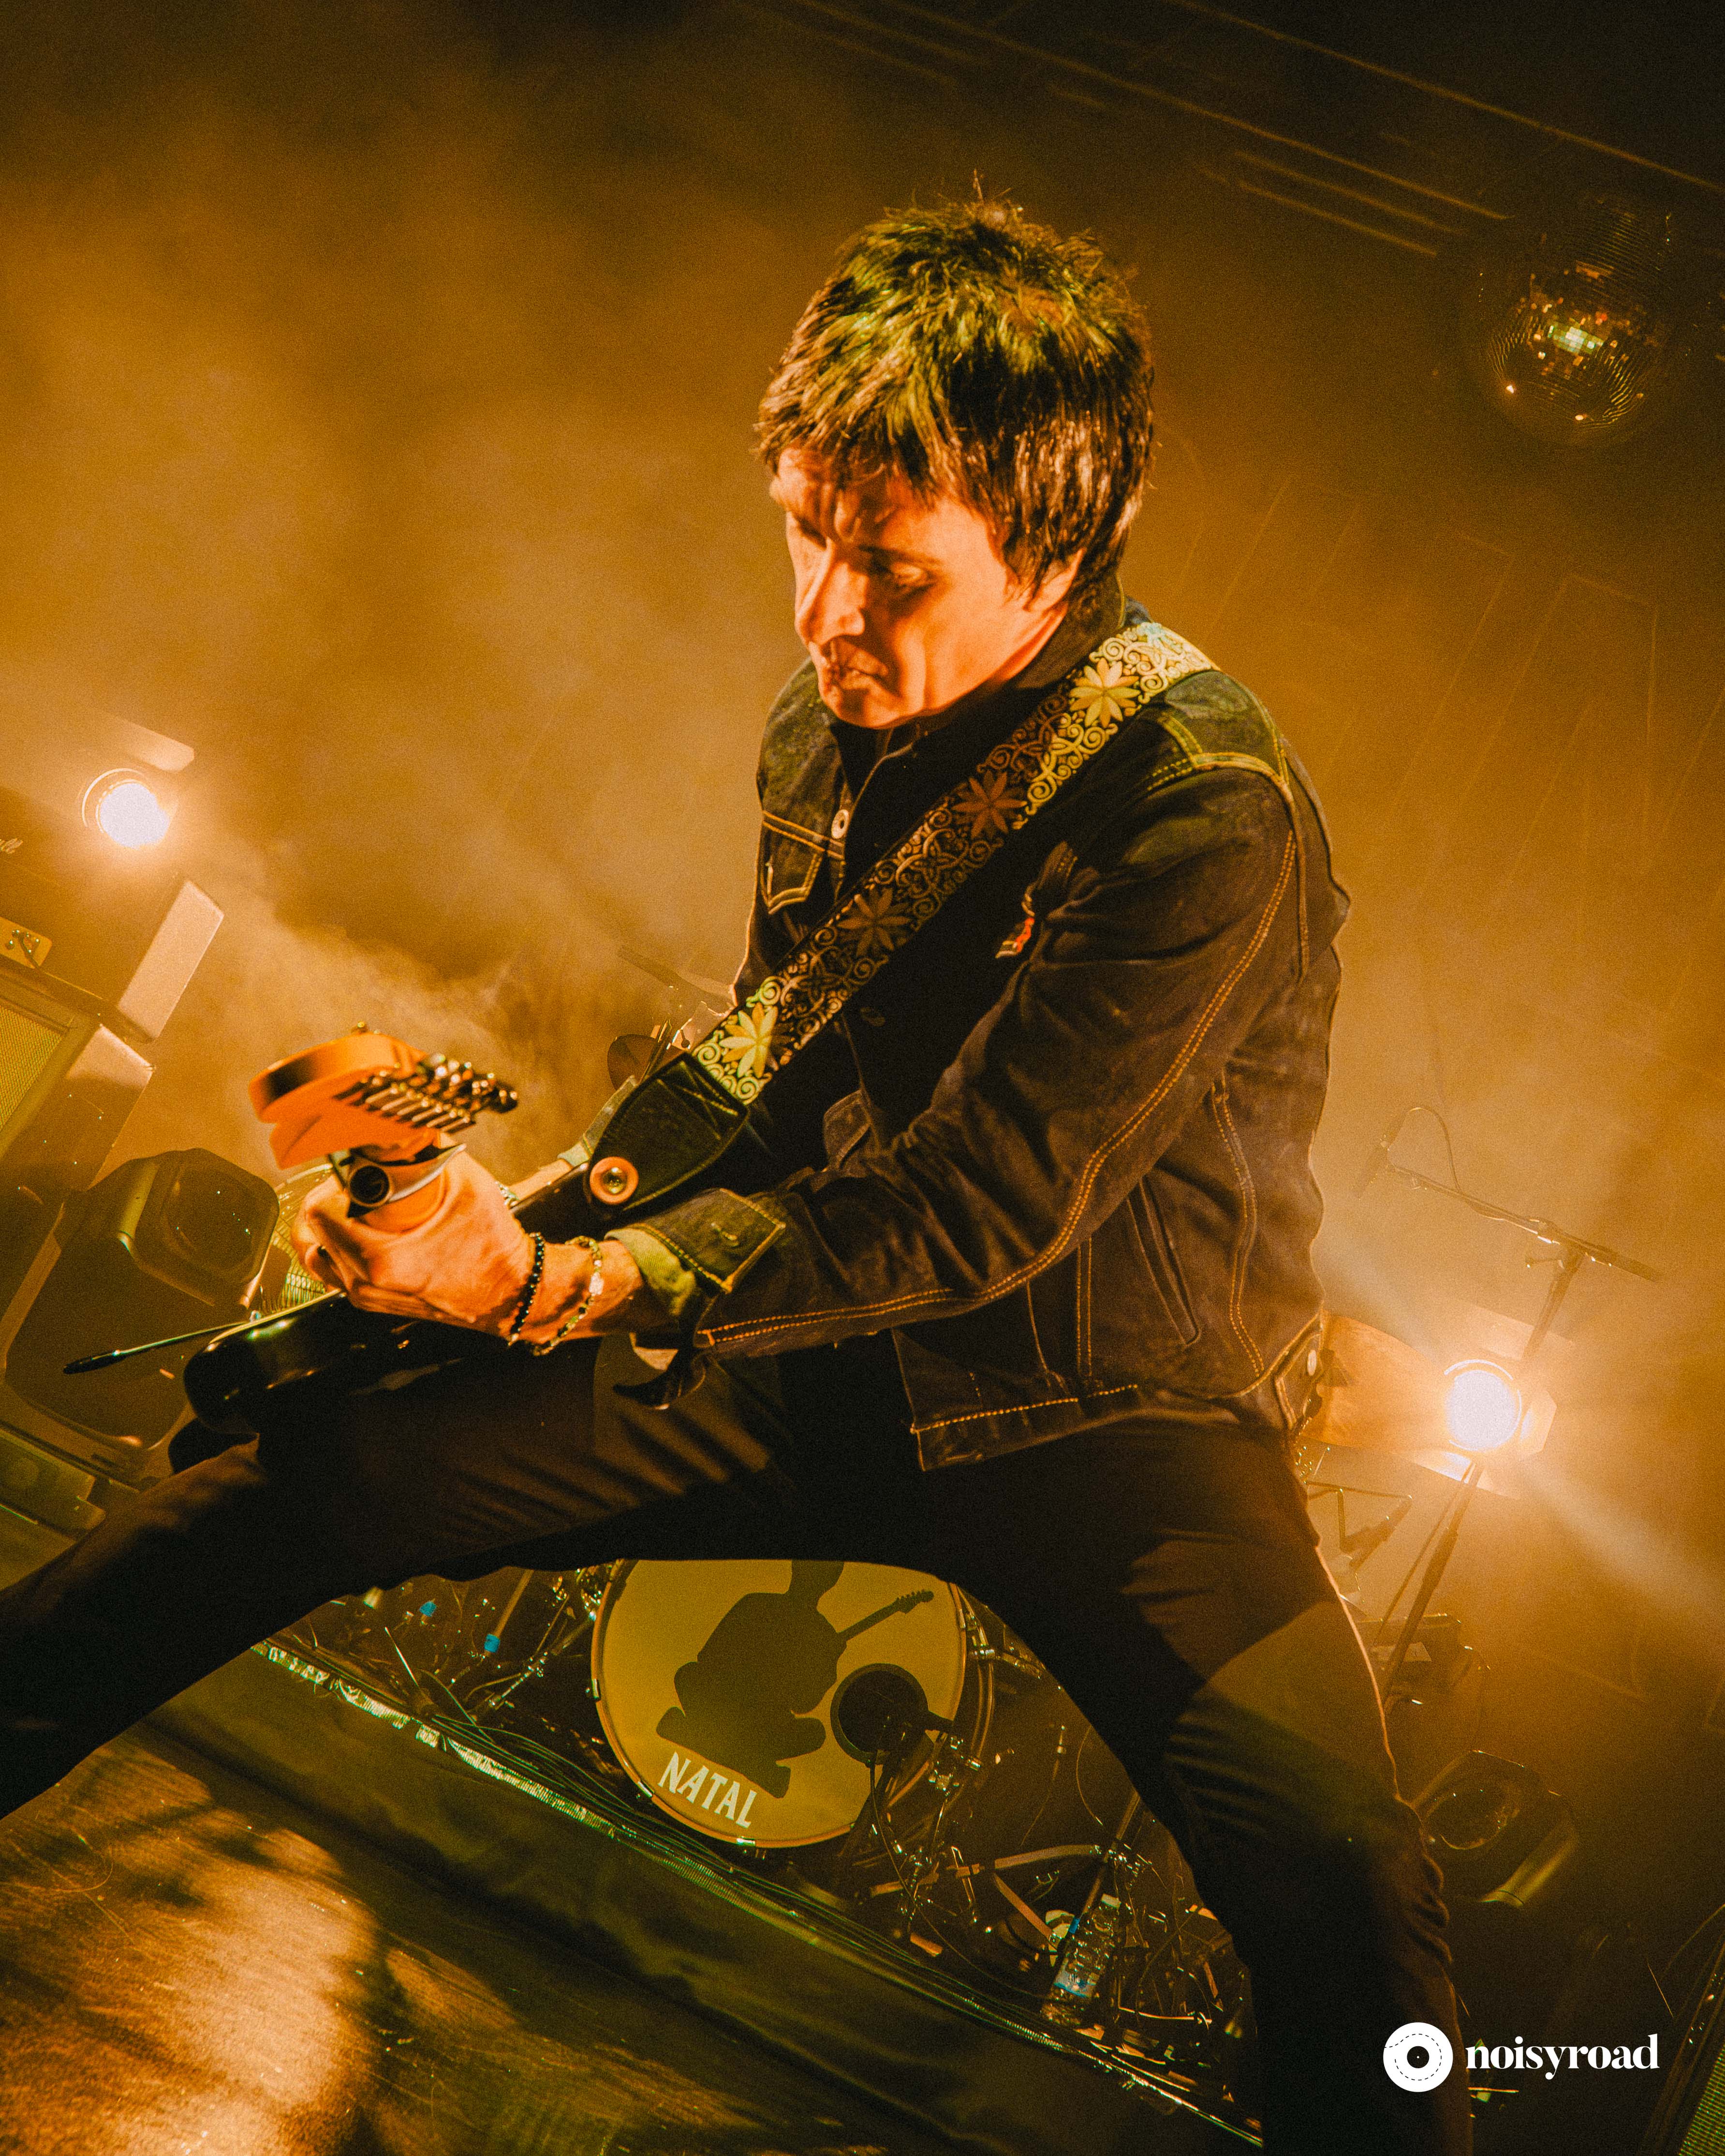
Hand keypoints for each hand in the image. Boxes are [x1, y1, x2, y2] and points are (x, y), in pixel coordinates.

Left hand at [290, 1150, 658, 1338]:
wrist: (512, 1293)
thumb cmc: (494, 1248)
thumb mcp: (468, 1185)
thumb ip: (432, 1147)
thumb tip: (406, 1123)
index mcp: (383, 1260)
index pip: (319, 1212)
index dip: (330, 1182)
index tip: (351, 1171)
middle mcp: (367, 1284)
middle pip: (312, 1230)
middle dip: (330, 1198)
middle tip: (356, 1184)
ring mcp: (367, 1297)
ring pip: (317, 1252)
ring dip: (330, 1224)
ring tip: (358, 1207)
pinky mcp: (372, 1303)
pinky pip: (334, 1271)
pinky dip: (339, 1246)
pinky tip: (364, 1231)